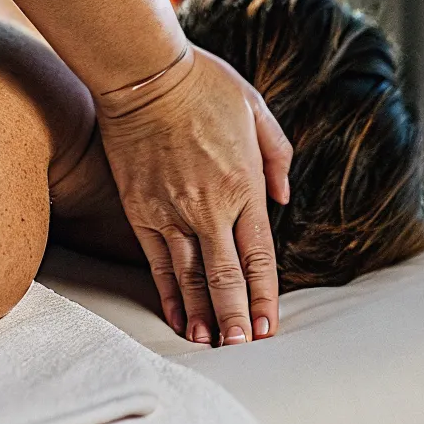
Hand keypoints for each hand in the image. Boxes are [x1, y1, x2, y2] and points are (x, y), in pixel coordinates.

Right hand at [94, 46, 292, 345]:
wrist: (144, 74)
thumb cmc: (205, 85)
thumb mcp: (257, 112)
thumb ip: (277, 157)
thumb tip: (284, 199)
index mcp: (244, 185)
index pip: (260, 255)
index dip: (264, 296)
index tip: (269, 328)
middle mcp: (209, 207)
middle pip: (226, 276)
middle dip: (236, 317)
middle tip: (243, 350)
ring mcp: (171, 211)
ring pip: (190, 275)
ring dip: (201, 314)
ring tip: (210, 345)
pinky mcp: (139, 209)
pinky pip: (156, 261)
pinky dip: (167, 291)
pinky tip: (176, 315)